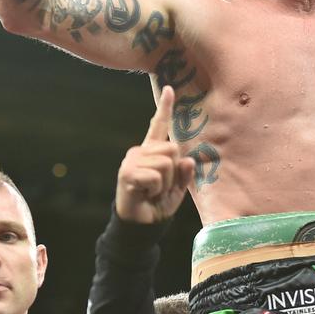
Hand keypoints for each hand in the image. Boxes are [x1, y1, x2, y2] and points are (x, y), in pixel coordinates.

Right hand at [115, 86, 195, 224]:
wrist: (142, 225)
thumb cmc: (159, 204)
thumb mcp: (178, 187)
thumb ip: (184, 172)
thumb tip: (187, 159)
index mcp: (152, 151)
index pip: (159, 126)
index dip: (165, 107)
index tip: (169, 88)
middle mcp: (140, 151)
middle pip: (172, 149)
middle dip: (174, 172)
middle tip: (161, 187)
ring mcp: (132, 160)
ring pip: (166, 163)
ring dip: (165, 183)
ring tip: (154, 192)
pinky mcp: (127, 173)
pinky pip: (155, 176)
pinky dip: (156, 190)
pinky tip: (146, 194)